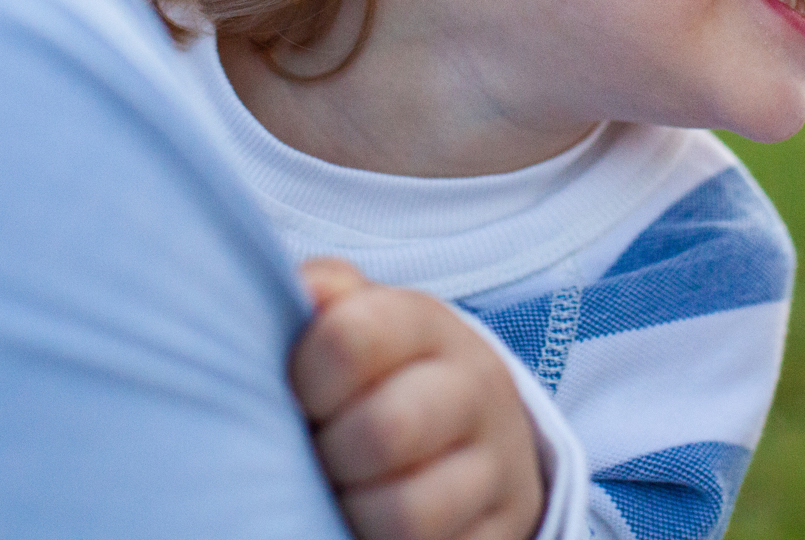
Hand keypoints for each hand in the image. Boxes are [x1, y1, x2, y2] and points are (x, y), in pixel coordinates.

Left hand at [291, 259, 545, 539]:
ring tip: (346, 497)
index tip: (300, 397)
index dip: (306, 378)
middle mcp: (475, 389)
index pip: (350, 338)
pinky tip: (376, 526)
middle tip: (322, 456)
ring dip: (357, 514)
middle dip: (332, 455)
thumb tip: (305, 289)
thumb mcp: (358, 321)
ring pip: (409, 514)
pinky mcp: (503, 530)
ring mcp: (497, 468)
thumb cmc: (383, 377)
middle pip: (386, 430)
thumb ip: (325, 299)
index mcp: (425, 325)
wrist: (477, 434)